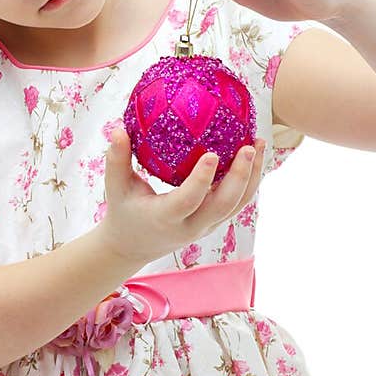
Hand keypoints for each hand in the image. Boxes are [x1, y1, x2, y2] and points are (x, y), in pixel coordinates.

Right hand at [100, 127, 265, 267]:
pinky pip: (237, 202)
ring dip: (253, 176)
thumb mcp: (116, 188)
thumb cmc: (124, 212)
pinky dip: (249, 180)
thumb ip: (117, 160)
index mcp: (166, 218)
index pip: (188, 200)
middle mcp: (191, 226)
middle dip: (240, 176)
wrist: (134, 245)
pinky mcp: (215, 221)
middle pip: (224, 205)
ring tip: (259, 144)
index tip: (212, 154)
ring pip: (238, 204)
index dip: (202, 179)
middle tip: (249, 146)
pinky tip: (253, 155)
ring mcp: (207, 225)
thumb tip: (118, 129)